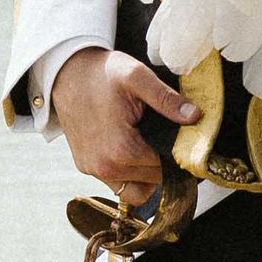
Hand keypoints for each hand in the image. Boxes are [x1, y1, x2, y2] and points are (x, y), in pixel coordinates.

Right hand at [52, 46, 199, 206]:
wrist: (66, 72)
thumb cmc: (101, 74)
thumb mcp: (137, 77)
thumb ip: (167, 99)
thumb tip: (194, 116)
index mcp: (121, 150)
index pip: (166, 168)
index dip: (180, 154)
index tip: (183, 140)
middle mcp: (105, 167)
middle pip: (154, 180)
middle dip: (165, 162)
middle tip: (167, 138)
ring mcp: (93, 170)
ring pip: (137, 189)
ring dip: (149, 174)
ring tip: (151, 146)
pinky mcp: (86, 167)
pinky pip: (118, 185)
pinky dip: (131, 175)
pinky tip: (135, 152)